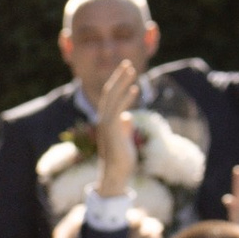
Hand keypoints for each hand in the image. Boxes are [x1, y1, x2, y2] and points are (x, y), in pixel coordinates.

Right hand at [93, 60, 140, 194]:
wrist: (116, 174)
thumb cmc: (122, 158)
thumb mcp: (124, 138)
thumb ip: (124, 125)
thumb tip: (127, 116)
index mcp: (105, 120)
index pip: (109, 96)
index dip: (117, 83)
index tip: (127, 71)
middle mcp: (103, 119)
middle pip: (109, 92)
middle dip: (119, 77)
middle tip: (128, 63)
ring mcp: (105, 124)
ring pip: (112, 98)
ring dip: (122, 82)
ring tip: (133, 70)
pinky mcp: (111, 130)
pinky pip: (118, 109)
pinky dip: (126, 98)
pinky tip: (135, 89)